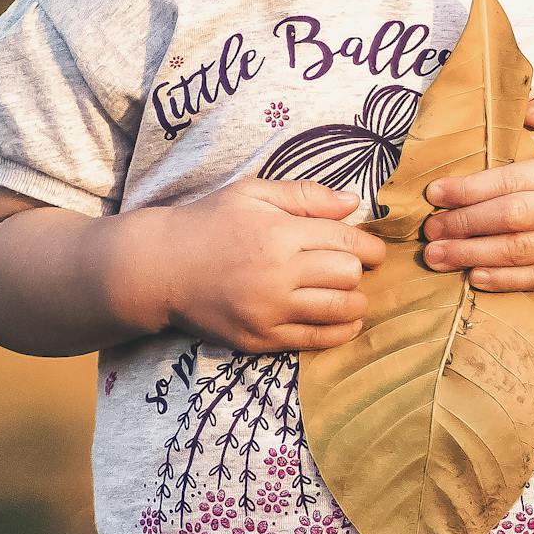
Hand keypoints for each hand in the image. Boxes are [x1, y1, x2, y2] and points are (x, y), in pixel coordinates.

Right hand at [158, 177, 385, 352]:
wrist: (160, 268)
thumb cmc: (208, 223)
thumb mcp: (252, 193)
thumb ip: (305, 195)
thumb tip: (354, 204)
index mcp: (279, 233)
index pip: (346, 241)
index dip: (369, 247)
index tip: (373, 251)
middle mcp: (277, 274)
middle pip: (348, 275)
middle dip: (357, 271)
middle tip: (349, 268)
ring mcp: (269, 311)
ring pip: (339, 310)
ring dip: (355, 302)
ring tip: (349, 294)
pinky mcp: (260, 339)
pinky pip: (315, 340)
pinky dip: (340, 331)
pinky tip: (345, 321)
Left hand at [419, 81, 533, 290]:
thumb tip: (525, 109)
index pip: (512, 181)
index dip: (470, 189)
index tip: (434, 193)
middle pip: (510, 220)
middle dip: (463, 226)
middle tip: (426, 230)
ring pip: (520, 254)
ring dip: (473, 257)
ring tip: (435, 257)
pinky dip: (506, 282)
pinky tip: (474, 277)